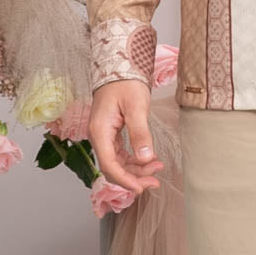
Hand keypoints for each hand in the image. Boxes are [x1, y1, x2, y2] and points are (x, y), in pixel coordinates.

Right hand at [87, 79, 163, 193]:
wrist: (119, 66)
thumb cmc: (126, 82)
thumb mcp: (136, 106)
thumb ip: (140, 132)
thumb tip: (146, 158)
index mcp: (100, 131)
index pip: (110, 165)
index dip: (125, 180)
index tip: (142, 187)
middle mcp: (98, 137)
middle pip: (113, 168)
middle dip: (134, 177)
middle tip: (155, 181)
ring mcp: (104, 136)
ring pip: (118, 163)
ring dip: (136, 170)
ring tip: (157, 169)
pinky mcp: (111, 134)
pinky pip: (121, 154)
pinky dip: (134, 160)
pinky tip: (148, 161)